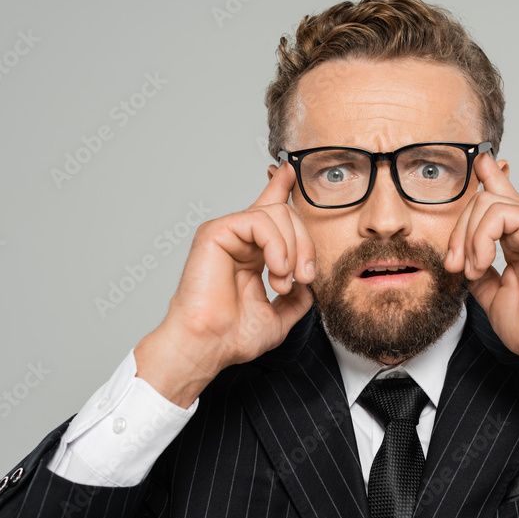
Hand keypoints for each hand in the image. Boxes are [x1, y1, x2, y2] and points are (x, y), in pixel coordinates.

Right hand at [134, 162, 314, 406]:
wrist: (209, 347)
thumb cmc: (233, 337)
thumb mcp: (281, 317)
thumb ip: (298, 298)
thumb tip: (309, 283)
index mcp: (252, 254)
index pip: (270, 213)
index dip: (282, 188)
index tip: (292, 170)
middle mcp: (240, 240)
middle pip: (286, 214)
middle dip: (306, 244)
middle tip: (304, 277)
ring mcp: (227, 234)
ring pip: (277, 214)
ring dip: (293, 249)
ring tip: (284, 280)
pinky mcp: (216, 232)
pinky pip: (259, 220)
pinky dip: (277, 245)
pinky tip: (275, 269)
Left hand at [444, 152, 518, 410]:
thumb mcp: (492, 294)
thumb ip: (479, 270)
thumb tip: (463, 258)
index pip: (501, 199)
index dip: (487, 178)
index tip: (477, 163)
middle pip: (483, 199)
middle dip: (458, 230)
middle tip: (454, 265)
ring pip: (486, 202)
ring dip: (468, 238)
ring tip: (472, 270)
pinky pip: (498, 214)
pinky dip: (481, 239)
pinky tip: (483, 264)